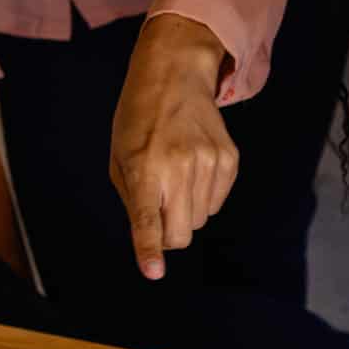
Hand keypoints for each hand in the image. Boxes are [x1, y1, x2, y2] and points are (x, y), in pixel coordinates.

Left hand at [110, 14, 240, 279]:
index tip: (154, 272)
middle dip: (168, 234)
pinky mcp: (229, 160)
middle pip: (181, 234)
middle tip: (158, 208)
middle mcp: (179, 167)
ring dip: (186, 211)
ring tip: (175, 176)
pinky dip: (203, 197)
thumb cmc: (138, 119)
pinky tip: (193, 169)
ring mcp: (209, 163)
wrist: (175, 75)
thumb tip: (153, 241)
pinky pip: (217, 204)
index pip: (148, 218)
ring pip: (200, 221)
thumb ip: (133, 201)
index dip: (149, 249)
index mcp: (144, 167)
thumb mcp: (120, 157)